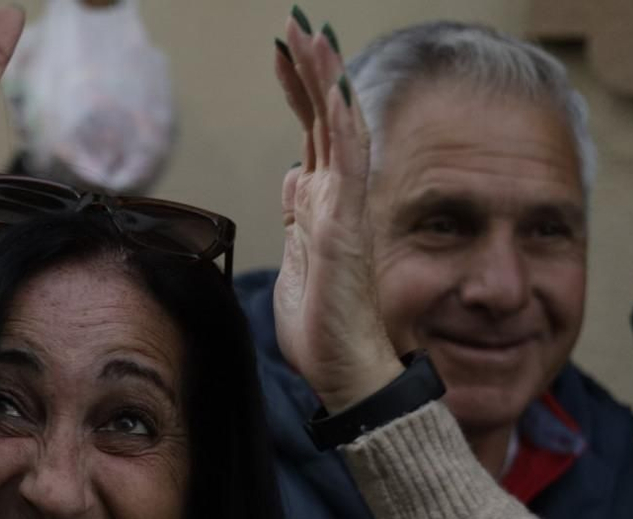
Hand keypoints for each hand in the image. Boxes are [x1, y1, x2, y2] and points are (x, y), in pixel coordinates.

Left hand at [271, 13, 400, 412]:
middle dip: (309, 68)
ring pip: (338, 129)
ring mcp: (345, 209)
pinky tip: (335, 90)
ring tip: (312, 34)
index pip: (310, 132)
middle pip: (323, 118)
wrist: (344, 369)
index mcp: (320, 204)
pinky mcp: (348, 227)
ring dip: (325, 80)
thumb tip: (293, 178)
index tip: (283, 50)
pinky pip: (350, 166)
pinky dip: (343, 126)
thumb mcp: (296, 262)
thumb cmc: (323, 328)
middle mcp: (337, 199)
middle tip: (294, 22)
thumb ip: (297, 218)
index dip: (298, 89)